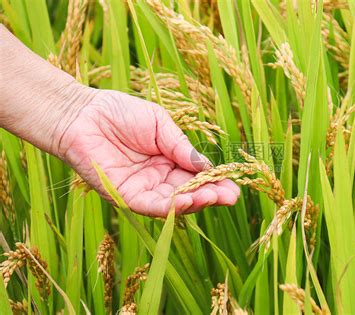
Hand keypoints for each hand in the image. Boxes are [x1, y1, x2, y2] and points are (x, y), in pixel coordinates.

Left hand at [57, 89, 239, 216]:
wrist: (83, 113)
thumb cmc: (120, 113)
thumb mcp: (159, 124)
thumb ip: (180, 146)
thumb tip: (207, 166)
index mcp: (169, 160)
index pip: (196, 176)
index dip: (214, 182)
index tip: (233, 185)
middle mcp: (158, 178)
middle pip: (189, 193)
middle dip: (210, 196)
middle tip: (229, 197)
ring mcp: (142, 189)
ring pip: (172, 204)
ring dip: (193, 202)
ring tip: (212, 197)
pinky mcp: (124, 195)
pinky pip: (149, 205)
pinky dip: (168, 206)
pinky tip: (186, 200)